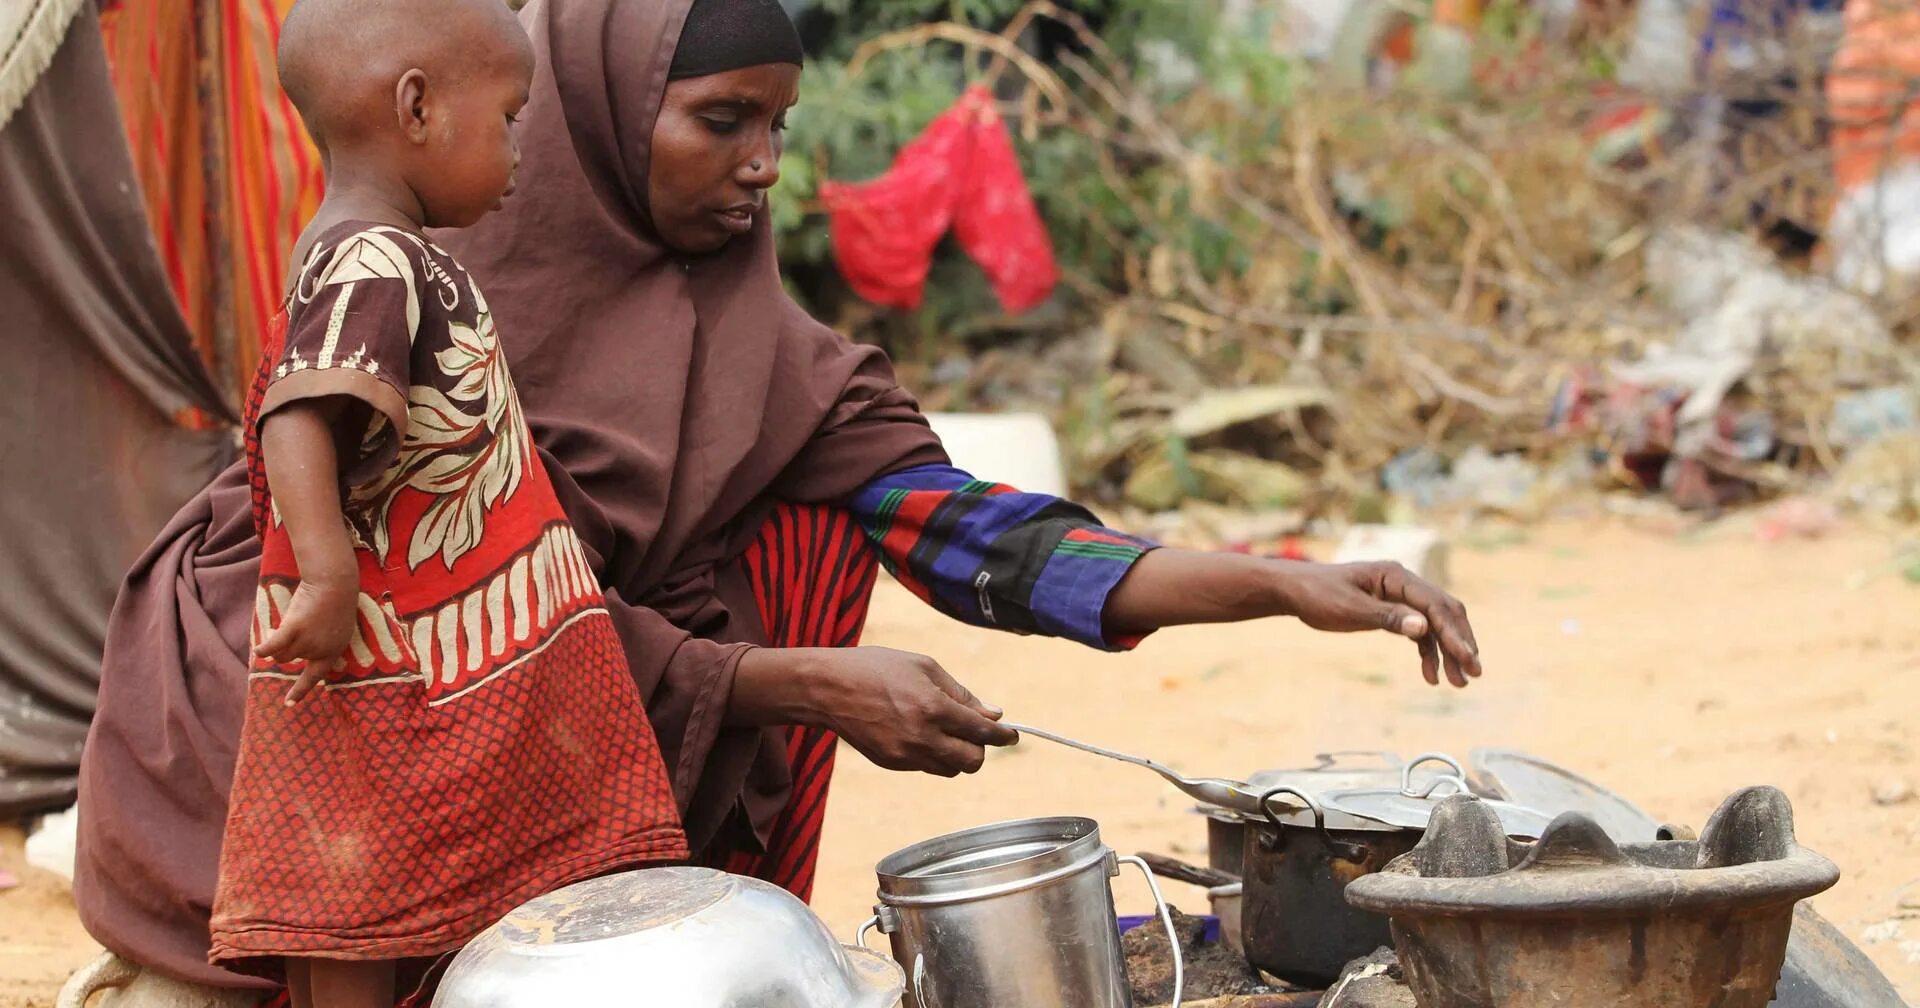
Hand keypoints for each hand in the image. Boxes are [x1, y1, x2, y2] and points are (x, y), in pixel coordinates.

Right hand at [253, 576, 358, 704]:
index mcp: (333, 652)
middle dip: (284, 646)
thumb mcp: (336, 626)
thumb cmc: (336, 600)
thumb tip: (297, 652)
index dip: (300, 691)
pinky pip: (274, 645)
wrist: (335, 583)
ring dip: (276, 641)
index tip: (288, 704)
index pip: (314, 677)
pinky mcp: (294, 628)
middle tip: (292, 628)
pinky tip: (259, 651)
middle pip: (289, 658)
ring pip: (280, 651)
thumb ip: (321, 642)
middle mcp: (320, 651)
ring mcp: (307, 641)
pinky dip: (266, 649)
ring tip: (289, 621)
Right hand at [734, 647, 1017, 776]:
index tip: (1012, 736)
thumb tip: (993, 713)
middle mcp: (922, 737)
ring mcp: (905, 755)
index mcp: (934, 707)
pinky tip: (920, 734)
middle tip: (974, 732)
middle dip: (980, 749)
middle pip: (972, 762)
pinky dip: (933, 755)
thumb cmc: (877, 668)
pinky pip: (926, 767)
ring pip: (950, 770)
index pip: (983, 733)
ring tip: (945, 732)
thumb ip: (961, 693)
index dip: (1004, 737)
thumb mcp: (924, 667)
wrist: (829, 688)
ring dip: (957, 755)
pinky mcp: (891, 763)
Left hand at [1273, 561, 1480, 687]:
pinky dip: (1427, 652)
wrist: (1295, 591)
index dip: (1454, 632)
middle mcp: (1403, 583)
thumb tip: (1423, 627)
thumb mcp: (1350, 609)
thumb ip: (1387, 617)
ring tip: (1458, 683)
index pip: (1435, 605)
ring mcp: (1399, 596)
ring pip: (1434, 624)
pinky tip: (1431, 675)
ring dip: (1447, 652)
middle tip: (1474, 673)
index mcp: (1395, 576)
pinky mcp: (1392, 610)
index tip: (1468, 658)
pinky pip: (1419, 631)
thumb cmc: (1318, 595)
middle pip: (1443, 613)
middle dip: (1460, 643)